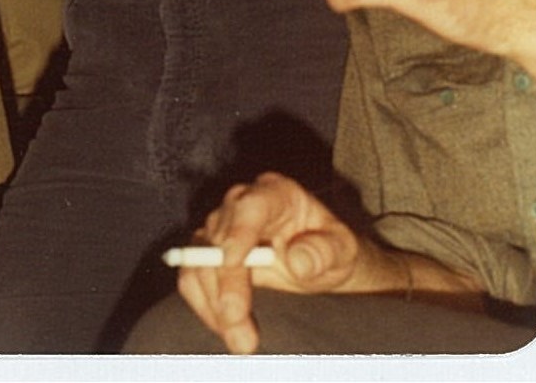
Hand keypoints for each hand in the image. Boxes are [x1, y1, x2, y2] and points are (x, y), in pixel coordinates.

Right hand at [177, 173, 393, 354]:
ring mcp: (222, 226)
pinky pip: (192, 275)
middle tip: (239, 327)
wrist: (320, 260)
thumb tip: (297, 260)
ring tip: (240, 341)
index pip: (250, 205)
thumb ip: (324, 251)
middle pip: (219, 237)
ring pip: (200, 258)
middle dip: (226, 285)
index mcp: (276, 193)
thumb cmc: (331, 249)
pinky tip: (225, 328)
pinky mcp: (209, 251)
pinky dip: (203, 304)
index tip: (232, 261)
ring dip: (214, 302)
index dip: (238, 231)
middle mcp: (242, 203)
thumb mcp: (343, 249)